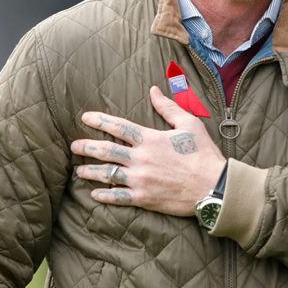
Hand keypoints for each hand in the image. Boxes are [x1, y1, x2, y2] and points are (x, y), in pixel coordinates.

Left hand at [71, 86, 225, 215]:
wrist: (213, 187)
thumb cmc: (204, 154)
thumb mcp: (190, 125)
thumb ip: (168, 108)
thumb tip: (154, 90)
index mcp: (150, 139)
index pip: (118, 127)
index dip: (99, 121)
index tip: (85, 118)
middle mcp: (140, 159)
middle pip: (106, 151)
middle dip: (86, 147)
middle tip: (74, 147)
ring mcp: (140, 180)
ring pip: (107, 174)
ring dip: (90, 172)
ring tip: (79, 171)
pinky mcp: (144, 198)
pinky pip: (118, 197)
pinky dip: (104, 195)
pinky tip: (95, 194)